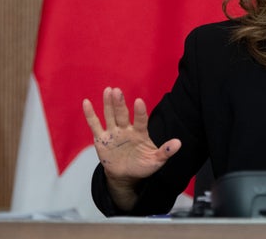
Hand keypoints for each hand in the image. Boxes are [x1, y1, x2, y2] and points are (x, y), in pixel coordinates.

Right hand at [82, 87, 180, 208]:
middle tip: (117, 90)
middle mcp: (126, 129)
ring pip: (110, 116)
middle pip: (122, 114)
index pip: (140, 120)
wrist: (126, 175)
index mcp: (140, 133)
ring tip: (108, 90)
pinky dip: (90, 115)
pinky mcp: (101, 139)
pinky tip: (86, 102)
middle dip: (119, 104)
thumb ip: (165, 152)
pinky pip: (95, 125)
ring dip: (108, 104)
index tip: (138, 101)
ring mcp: (113, 133)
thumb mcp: (155, 160)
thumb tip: (179, 143)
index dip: (139, 112)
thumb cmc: (142, 165)